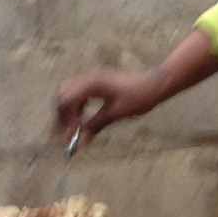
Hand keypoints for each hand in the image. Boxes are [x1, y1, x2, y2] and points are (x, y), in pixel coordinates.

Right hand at [55, 29, 217, 144]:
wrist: (155, 84)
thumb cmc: (138, 97)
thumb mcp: (116, 114)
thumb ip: (96, 124)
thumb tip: (81, 139)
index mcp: (92, 84)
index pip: (67, 101)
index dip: (66, 119)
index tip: (70, 135)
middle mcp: (89, 78)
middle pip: (63, 94)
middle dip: (62, 113)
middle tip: (68, 131)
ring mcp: (93, 77)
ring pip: (69, 91)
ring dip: (69, 109)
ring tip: (75, 126)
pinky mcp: (98, 80)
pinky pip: (79, 91)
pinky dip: (77, 104)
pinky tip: (84, 116)